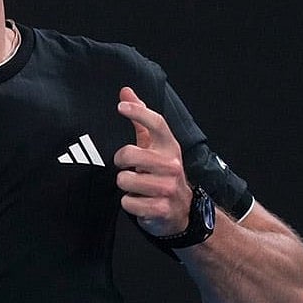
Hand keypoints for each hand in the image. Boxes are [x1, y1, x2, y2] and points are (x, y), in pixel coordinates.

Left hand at [112, 86, 193, 236]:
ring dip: (125, 185)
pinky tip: (140, 202)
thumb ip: (139, 119)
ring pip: (124, 180)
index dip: (138, 112)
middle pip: (129, 153)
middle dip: (121, 161)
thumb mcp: (155, 145)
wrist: (181, 211)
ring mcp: (168, 188)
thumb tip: (125, 91)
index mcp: (170, 147)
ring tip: (137, 186)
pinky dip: (129, 203)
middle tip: (126, 166)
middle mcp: (172, 165)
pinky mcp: (161, 209)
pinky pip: (128, 202)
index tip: (121, 107)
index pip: (157, 123)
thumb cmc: (162, 172)